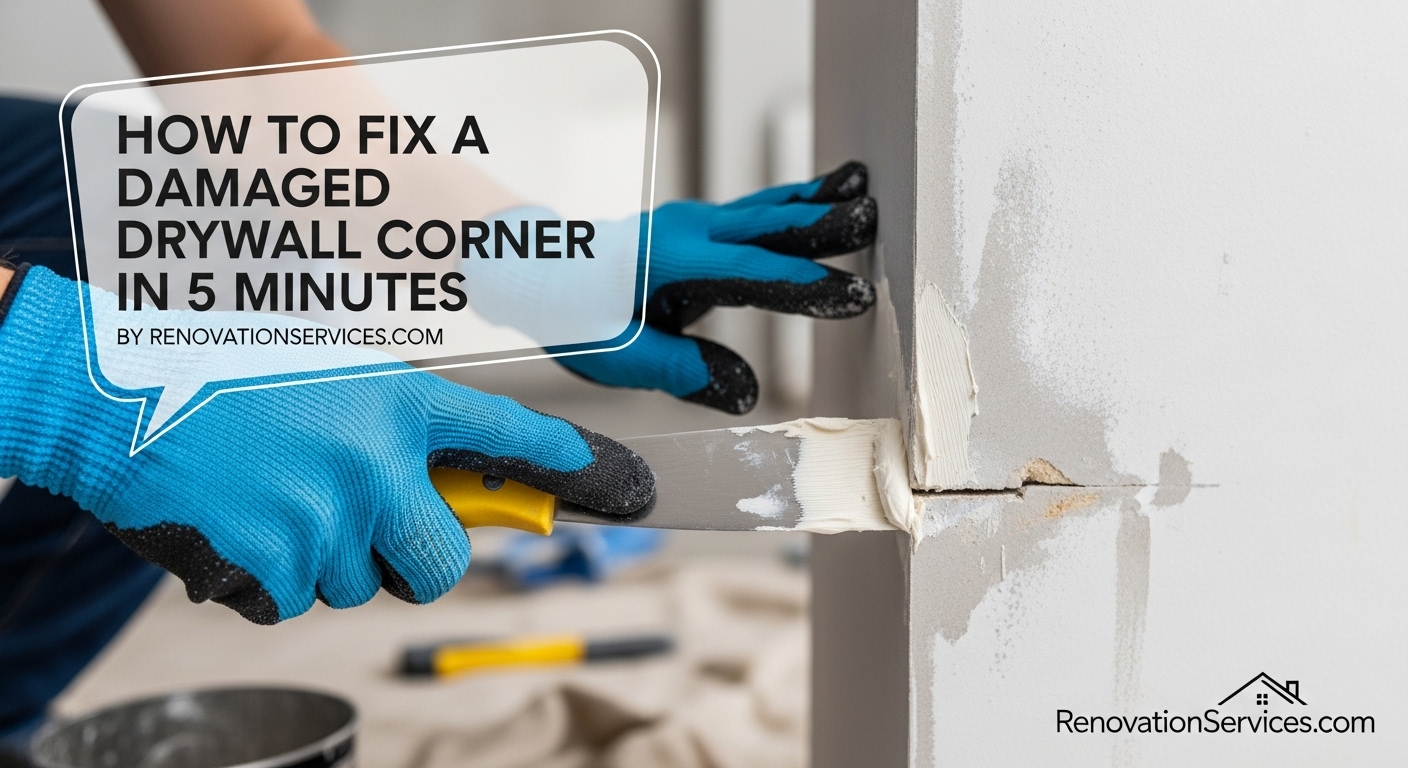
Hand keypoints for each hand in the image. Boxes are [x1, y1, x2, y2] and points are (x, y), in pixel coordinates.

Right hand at [0, 264, 652, 622]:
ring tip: (272, 499)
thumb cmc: (218, 373)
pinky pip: (293, 600)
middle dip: (413, 560)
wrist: (111, 395)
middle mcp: (372, 461)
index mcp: (392, 401)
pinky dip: (268, 577)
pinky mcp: (269, 565)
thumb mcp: (323, 372)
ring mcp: (322, 518)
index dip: (566, 463)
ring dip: (325, 562)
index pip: (504, 434)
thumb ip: (389, 424)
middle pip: (439, 561)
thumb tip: (442, 484)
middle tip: (369, 528)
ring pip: (358, 586)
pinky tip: (237, 521)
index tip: (619, 480)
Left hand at [558, 162, 877, 412]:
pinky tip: (827, 194)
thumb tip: (745, 393)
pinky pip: (757, 211)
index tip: (851, 294)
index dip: (803, 286)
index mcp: (671, 262)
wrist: (545, 273)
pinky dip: (794, 203)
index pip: (750, 274)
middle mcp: (689, 232)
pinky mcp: (704, 227)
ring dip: (815, 201)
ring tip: (861, 185)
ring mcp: (698, 223)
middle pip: (767, 227)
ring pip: (766, 210)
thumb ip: (682, 370)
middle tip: (872, 217)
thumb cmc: (578, 316)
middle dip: (822, 224)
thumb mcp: (620, 356)